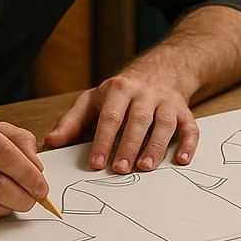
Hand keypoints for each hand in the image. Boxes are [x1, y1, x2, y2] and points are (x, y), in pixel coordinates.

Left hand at [44, 74, 199, 173]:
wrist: (160, 70)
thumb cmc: (121, 92)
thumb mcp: (93, 100)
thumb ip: (72, 122)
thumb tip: (51, 142)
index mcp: (119, 88)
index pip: (110, 116)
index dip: (103, 140)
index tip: (97, 162)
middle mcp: (144, 93)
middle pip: (137, 120)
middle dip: (129, 145)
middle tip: (120, 169)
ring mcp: (166, 101)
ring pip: (164, 123)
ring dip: (156, 146)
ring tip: (146, 167)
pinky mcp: (184, 111)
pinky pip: (190, 127)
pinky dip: (188, 144)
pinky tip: (182, 160)